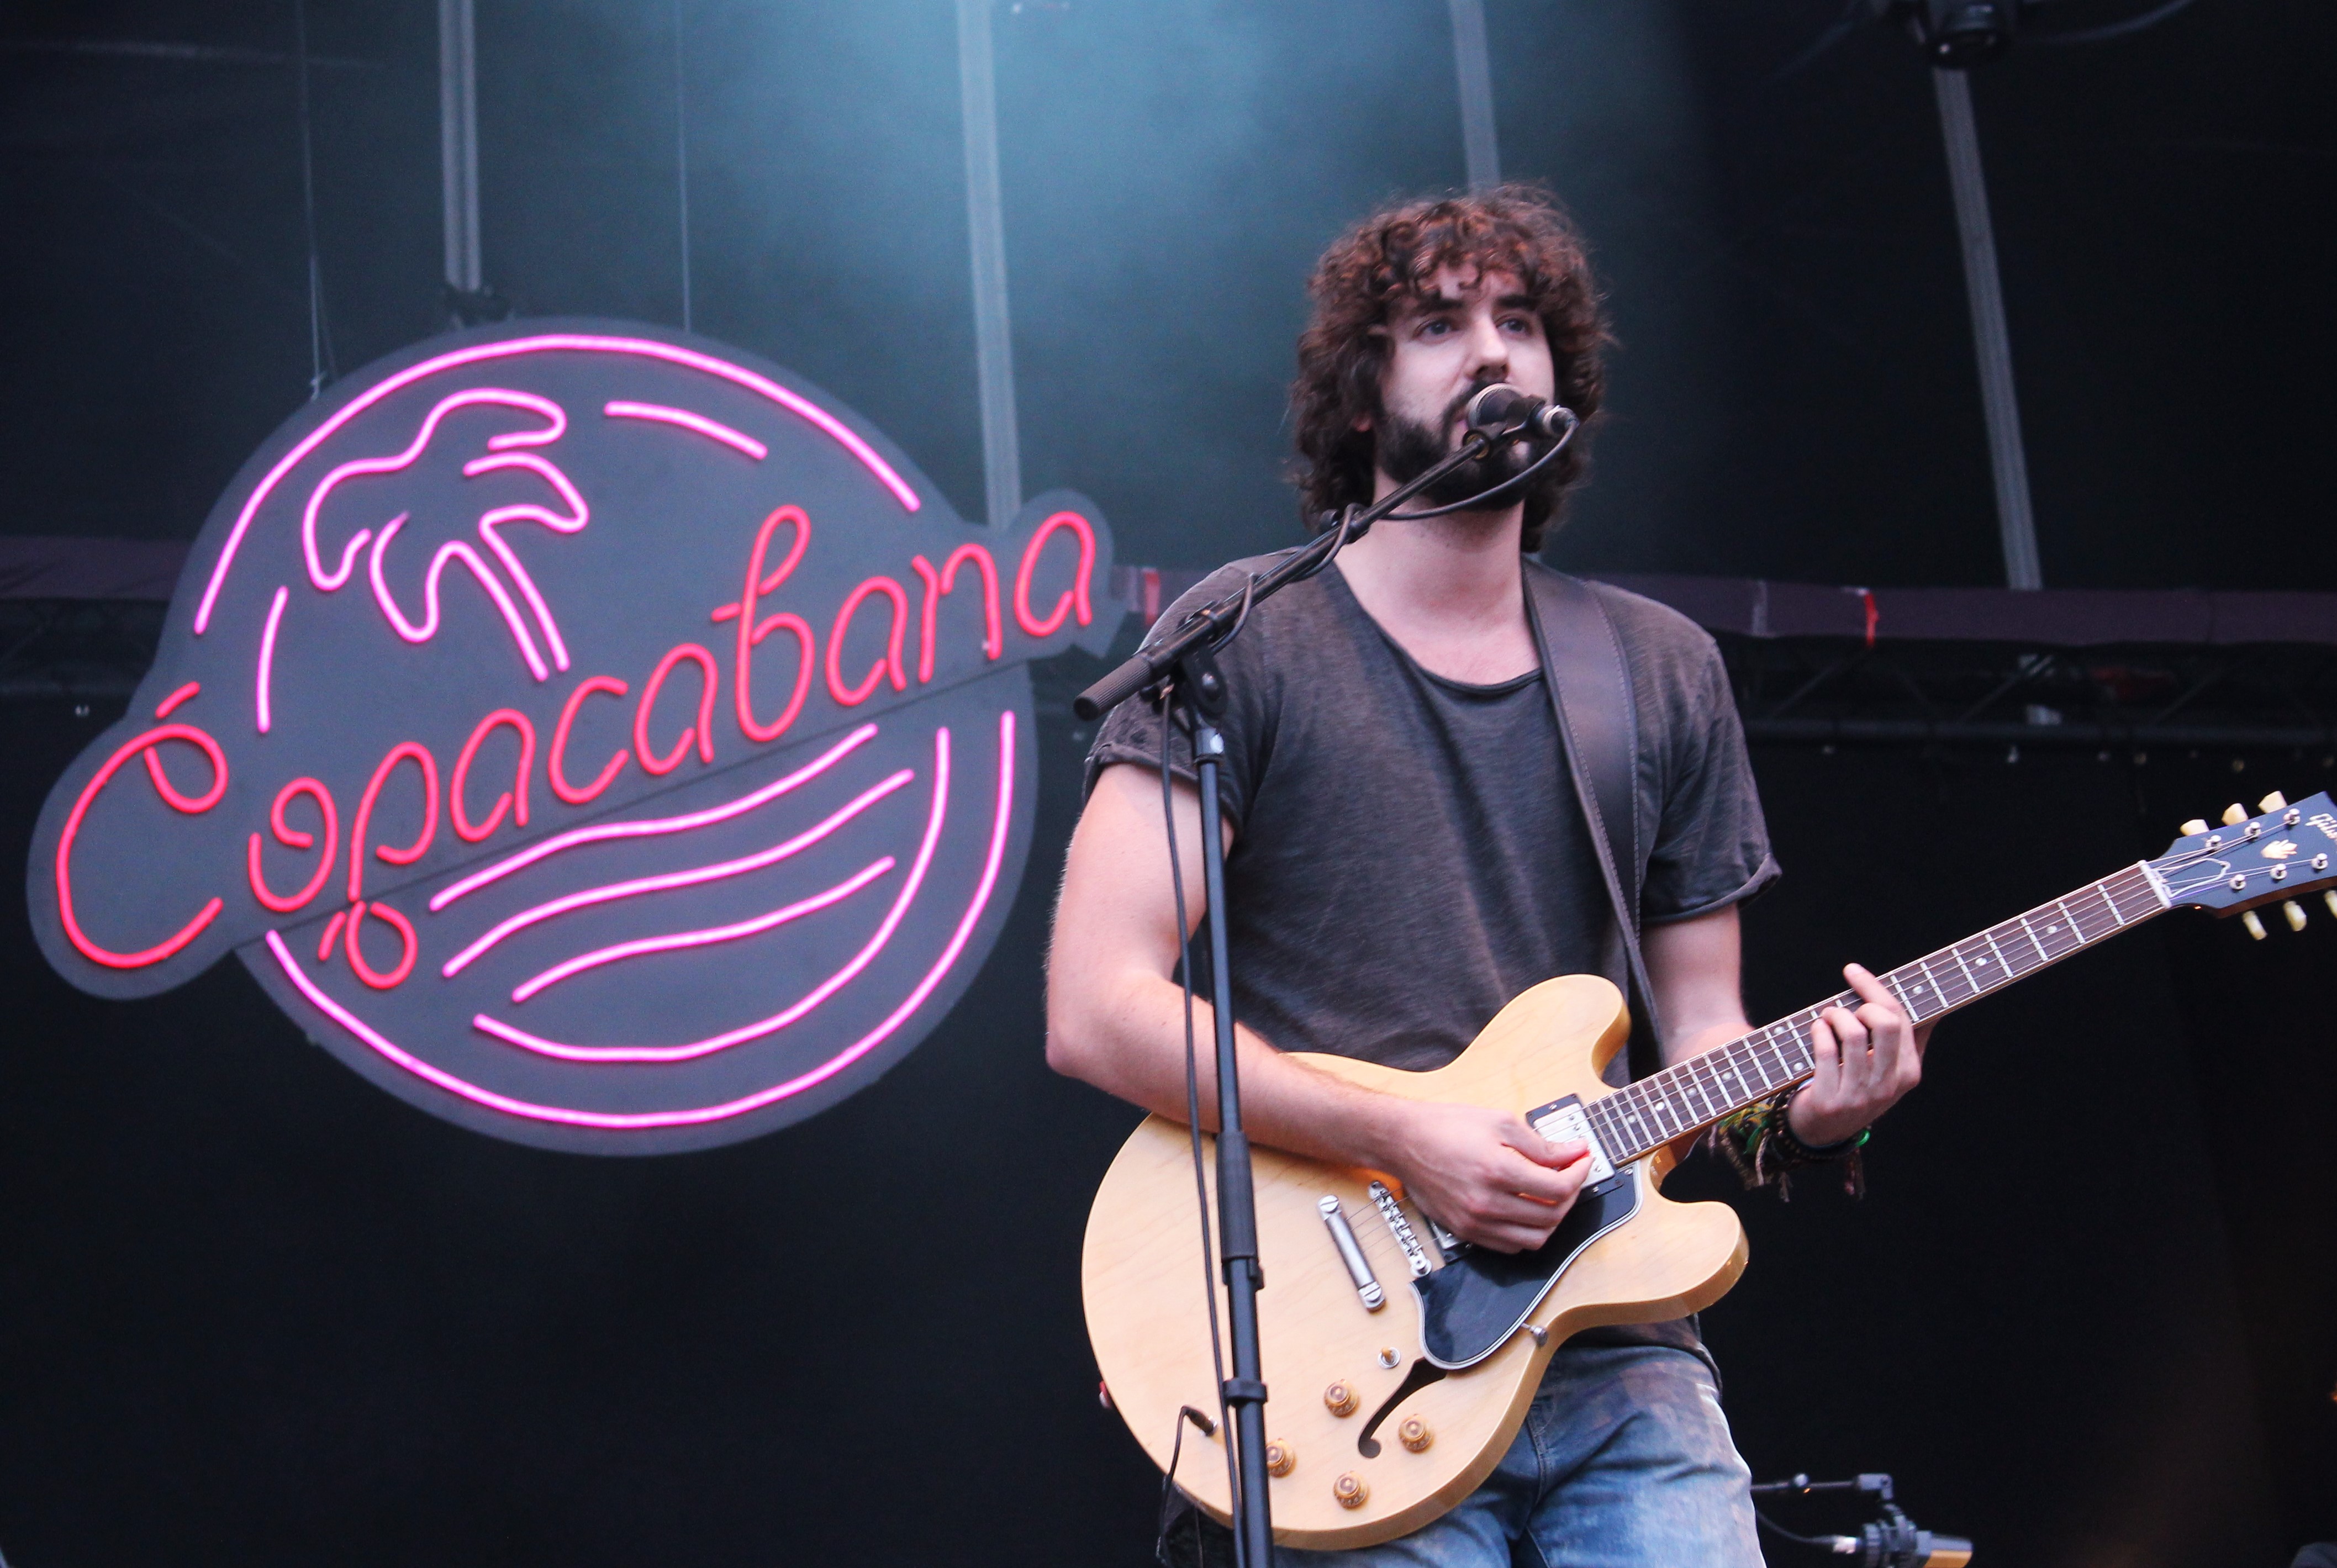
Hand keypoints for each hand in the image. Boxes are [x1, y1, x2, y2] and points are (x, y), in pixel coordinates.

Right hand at [1380, 1101, 1591, 1253]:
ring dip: (1552, 1219)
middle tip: (1570, 1175)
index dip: (1579, 1173)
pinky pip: (1510, 1247)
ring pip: (1535, 1239)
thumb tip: (1572, 1152)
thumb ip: (1540, 1143)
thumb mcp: (1499, 1122)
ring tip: (1552, 1197)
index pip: (1558, 1187)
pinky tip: (1527, 1211)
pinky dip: (1527, 1233)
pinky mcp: (1466, 1231)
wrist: (1403, 1141)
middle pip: (1551, 1215)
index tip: (1582, 1160)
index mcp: (1498, 1170)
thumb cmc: (1445, 1127)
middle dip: (1570, 1195)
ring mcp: (1476, 1222)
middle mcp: (1488, 1202)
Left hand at [1790, 962, 1932, 1147]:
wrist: (1824, 1131)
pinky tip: (1816, 1029)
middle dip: (1861, 1003)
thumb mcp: (1889, 1070)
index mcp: (1909, 1073)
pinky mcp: (1830, 1101)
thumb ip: (1909, 1039)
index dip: (1874, 988)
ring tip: (1826, 1018)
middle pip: (1884, 1022)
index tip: (1853, 970)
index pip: (1901, 1019)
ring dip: (1833, 1015)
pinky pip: (1825, 1051)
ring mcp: (1860, 1096)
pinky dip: (1817, 1031)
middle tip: (1843, 1007)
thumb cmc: (1857, 1087)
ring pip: (1853, 1034)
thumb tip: (1938, 1006)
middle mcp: (1889, 1086)